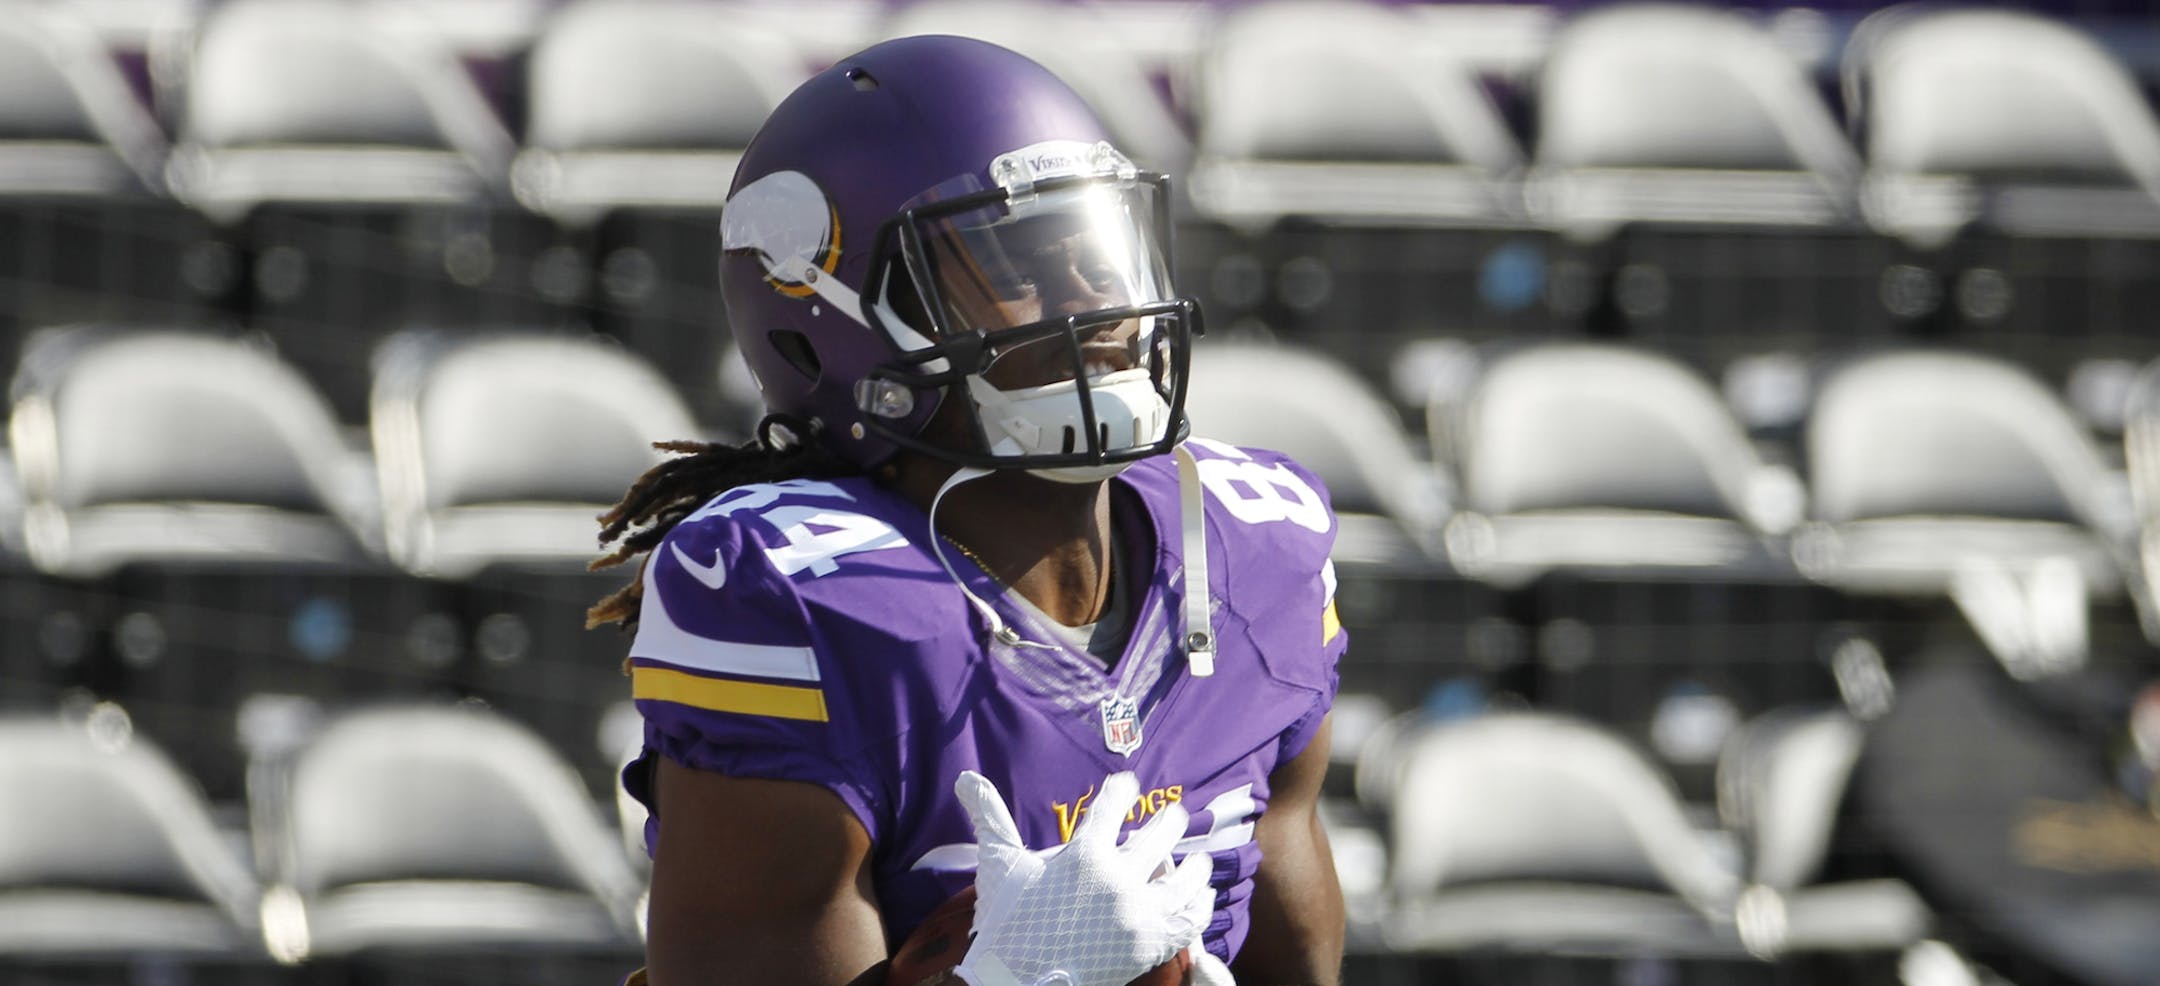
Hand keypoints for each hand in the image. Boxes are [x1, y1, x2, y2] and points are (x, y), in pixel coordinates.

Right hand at [952, 770, 1213, 985]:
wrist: (1018, 981)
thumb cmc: (1006, 923)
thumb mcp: (999, 865)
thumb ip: (990, 818)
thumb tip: (965, 777)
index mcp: (1085, 855)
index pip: (1112, 807)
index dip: (1122, 790)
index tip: (1128, 783)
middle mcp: (1119, 879)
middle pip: (1160, 836)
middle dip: (1170, 821)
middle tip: (1175, 815)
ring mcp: (1138, 914)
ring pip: (1185, 878)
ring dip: (1194, 865)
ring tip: (1197, 859)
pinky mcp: (1151, 945)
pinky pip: (1190, 920)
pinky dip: (1200, 906)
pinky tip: (1202, 897)